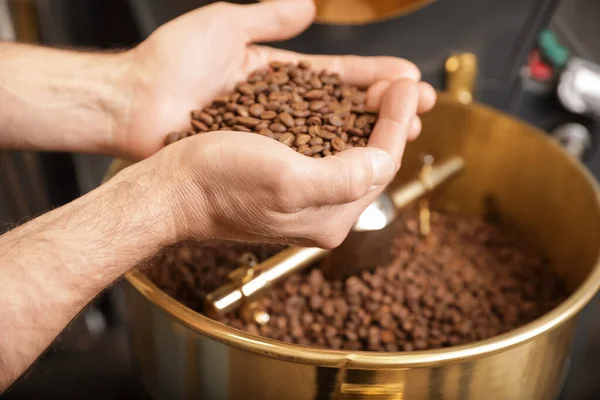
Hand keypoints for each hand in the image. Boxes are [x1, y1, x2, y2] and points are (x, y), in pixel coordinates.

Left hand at [116, 0, 434, 159]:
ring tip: (408, 136)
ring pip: (333, 141)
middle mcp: (281, 112)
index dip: (376, 78)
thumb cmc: (169, 64)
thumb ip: (266, 17)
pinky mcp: (260, 166)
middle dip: (386, 110)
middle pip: (345, 110)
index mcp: (277, 77)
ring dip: (371, 138)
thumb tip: (310, 6)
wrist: (130, 105)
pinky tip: (364, 167)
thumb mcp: (222, 27)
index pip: (338, 76)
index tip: (411, 80)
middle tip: (425, 109)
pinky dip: (335, 165)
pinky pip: (306, 164)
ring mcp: (272, 141)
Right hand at [142, 78, 419, 247]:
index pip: (382, 166)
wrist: (173, 189)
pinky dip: (342, 125)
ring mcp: (306, 199)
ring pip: (353, 155)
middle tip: (402, 84)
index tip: (407, 84)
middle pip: (372, 162)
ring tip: (381, 87)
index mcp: (330, 218)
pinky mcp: (288, 182)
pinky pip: (328, 152)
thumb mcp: (285, 180)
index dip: (398, 122)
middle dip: (391, 120)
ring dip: (370, 120)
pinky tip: (343, 104)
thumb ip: (343, 178)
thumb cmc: (220, 183)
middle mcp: (323, 213)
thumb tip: (383, 161)